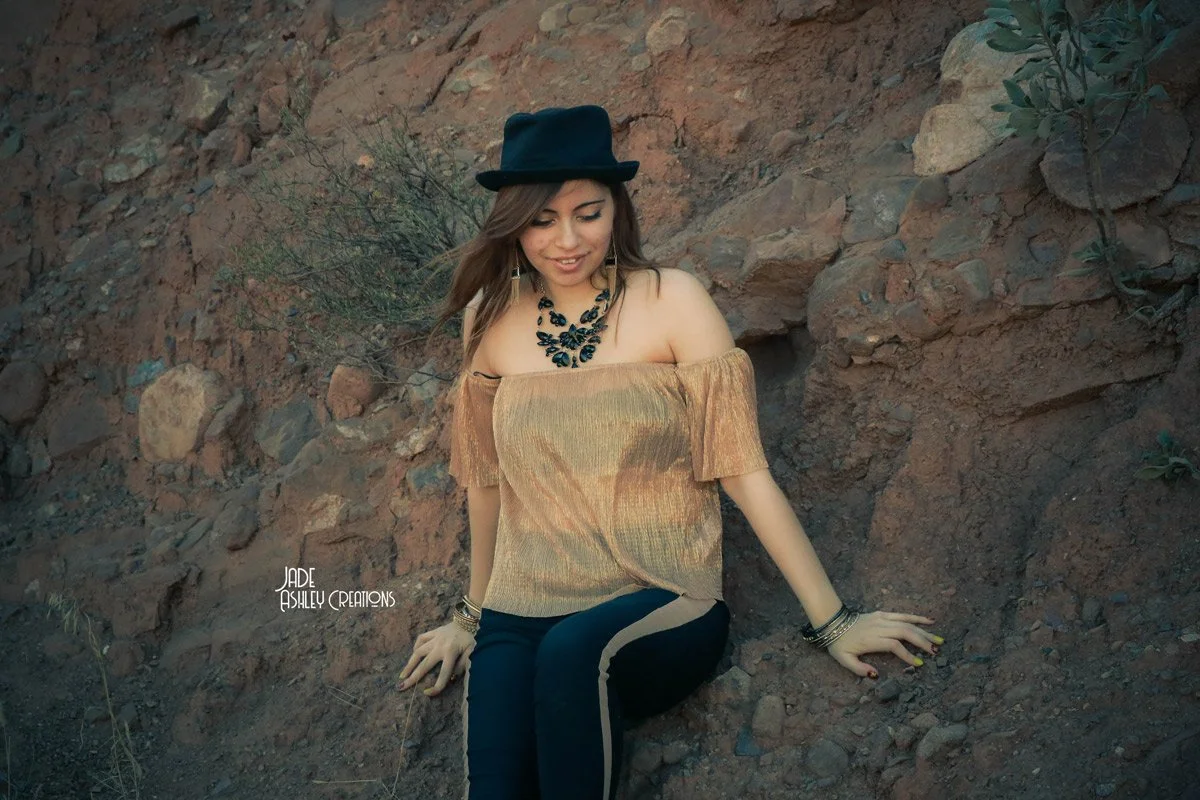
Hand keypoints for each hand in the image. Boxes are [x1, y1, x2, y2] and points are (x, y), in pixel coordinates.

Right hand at [398, 621, 475, 696]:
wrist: (470, 619)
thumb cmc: (472, 637)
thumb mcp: (473, 651)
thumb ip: (463, 664)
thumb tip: (451, 676)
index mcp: (451, 653)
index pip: (443, 674)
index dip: (436, 686)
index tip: (427, 693)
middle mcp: (440, 646)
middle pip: (424, 665)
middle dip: (413, 677)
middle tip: (401, 686)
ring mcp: (435, 638)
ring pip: (418, 652)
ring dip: (410, 664)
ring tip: (403, 674)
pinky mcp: (433, 632)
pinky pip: (421, 638)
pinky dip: (416, 646)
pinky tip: (414, 653)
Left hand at [825, 611, 942, 678]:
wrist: (833, 622)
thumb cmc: (839, 644)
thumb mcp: (844, 659)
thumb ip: (859, 669)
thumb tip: (876, 676)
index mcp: (871, 639)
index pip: (894, 646)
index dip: (907, 655)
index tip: (918, 664)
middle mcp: (879, 627)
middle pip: (904, 632)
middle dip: (922, 642)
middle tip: (936, 651)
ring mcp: (882, 619)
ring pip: (906, 623)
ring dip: (924, 632)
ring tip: (938, 640)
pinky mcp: (882, 614)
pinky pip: (902, 614)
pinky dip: (916, 617)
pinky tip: (930, 621)